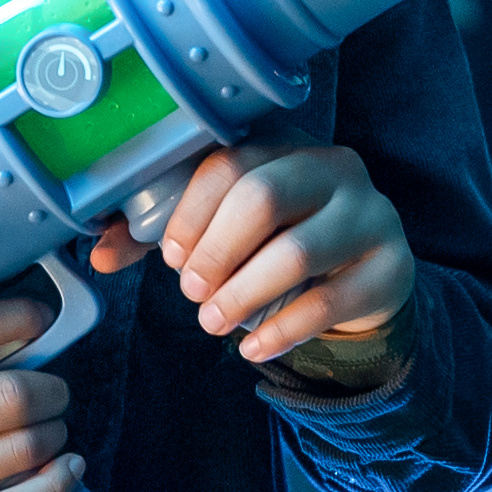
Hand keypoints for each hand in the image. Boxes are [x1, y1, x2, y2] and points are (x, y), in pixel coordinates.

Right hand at [0, 298, 85, 491]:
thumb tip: (1, 335)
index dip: (12, 317)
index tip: (38, 318)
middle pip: (5, 396)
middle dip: (49, 389)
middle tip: (55, 390)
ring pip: (19, 451)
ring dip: (53, 434)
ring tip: (53, 429)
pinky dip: (55, 486)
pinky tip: (67, 471)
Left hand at [89, 143, 413, 361]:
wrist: (363, 280)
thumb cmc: (278, 242)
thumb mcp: (226, 228)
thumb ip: (165, 235)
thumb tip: (99, 256)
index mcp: (287, 143)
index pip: (230, 162)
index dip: (191, 212)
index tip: (170, 256)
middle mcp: (335, 168)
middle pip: (264, 197)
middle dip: (215, 250)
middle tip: (190, 291)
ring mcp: (372, 215)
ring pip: (298, 252)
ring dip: (243, 294)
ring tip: (212, 323)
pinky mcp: (392, 269)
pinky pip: (331, 301)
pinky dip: (281, 330)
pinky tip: (251, 348)